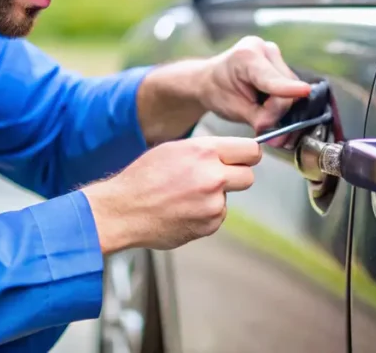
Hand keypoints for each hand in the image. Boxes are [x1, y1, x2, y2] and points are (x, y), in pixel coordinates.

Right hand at [82, 136, 261, 251]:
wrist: (124, 210)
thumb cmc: (143, 178)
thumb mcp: (174, 149)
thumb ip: (206, 151)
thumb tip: (230, 155)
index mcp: (204, 152)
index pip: (251, 150)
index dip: (247, 155)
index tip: (243, 159)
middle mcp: (213, 176)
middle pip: (248, 176)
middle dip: (235, 177)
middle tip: (215, 178)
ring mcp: (213, 204)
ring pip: (229, 197)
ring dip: (215, 197)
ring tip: (186, 196)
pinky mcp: (209, 225)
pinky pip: (217, 216)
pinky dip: (205, 214)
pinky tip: (183, 210)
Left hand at [199, 36, 311, 139]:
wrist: (211, 79)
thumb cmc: (218, 93)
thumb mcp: (234, 109)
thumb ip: (260, 119)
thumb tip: (282, 134)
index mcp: (246, 56)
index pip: (270, 77)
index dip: (287, 88)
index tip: (304, 91)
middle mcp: (264, 49)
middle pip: (286, 86)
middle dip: (278, 111)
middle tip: (261, 124)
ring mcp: (275, 54)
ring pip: (292, 88)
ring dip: (280, 106)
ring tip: (260, 110)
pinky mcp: (282, 63)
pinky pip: (291, 86)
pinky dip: (282, 99)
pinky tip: (267, 103)